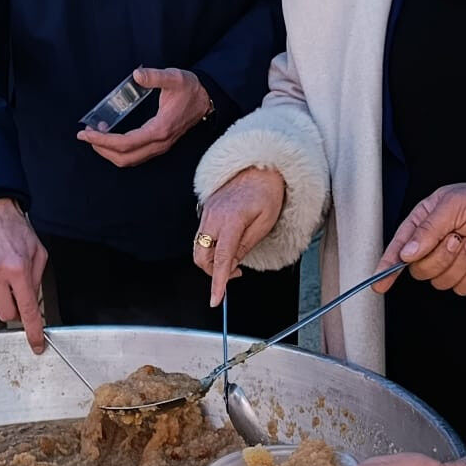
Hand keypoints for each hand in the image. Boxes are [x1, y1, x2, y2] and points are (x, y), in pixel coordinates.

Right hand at [0, 198, 47, 351]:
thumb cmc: (11, 227)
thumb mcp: (37, 250)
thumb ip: (36, 278)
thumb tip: (33, 303)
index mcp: (18, 268)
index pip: (28, 309)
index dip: (33, 331)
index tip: (36, 344)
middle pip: (5, 314)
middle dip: (12, 309)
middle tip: (13, 293)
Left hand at [78, 68, 212, 168]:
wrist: (207, 99)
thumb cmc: (190, 89)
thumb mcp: (174, 78)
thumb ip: (155, 77)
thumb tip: (137, 75)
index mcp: (159, 129)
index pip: (125, 143)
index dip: (103, 140)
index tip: (86, 133)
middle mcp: (159, 143)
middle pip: (124, 158)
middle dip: (101, 149)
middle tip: (86, 135)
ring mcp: (160, 146)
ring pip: (130, 160)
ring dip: (109, 152)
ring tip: (96, 136)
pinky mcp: (160, 145)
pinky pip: (135, 156)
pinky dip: (119, 151)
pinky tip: (111, 137)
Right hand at [193, 167, 285, 307]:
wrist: (260, 165)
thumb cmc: (267, 191)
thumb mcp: (265, 222)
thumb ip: (246, 246)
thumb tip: (232, 265)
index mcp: (231, 221)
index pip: (221, 259)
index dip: (218, 282)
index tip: (216, 299)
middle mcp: (214, 217)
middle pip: (201, 257)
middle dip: (212, 273)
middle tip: (234, 274)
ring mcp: (207, 212)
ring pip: (198, 247)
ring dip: (212, 259)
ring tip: (234, 258)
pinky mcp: (206, 209)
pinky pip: (202, 235)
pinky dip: (211, 246)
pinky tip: (227, 243)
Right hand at [376, 182, 465, 295]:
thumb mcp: (454, 204)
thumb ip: (427, 229)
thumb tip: (407, 253)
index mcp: (426, 222)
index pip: (400, 246)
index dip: (388, 265)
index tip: (380, 282)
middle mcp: (436, 243)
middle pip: (419, 268)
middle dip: (440, 256)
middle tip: (457, 238)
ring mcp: (452, 261)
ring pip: (439, 280)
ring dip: (459, 263)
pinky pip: (460, 287)